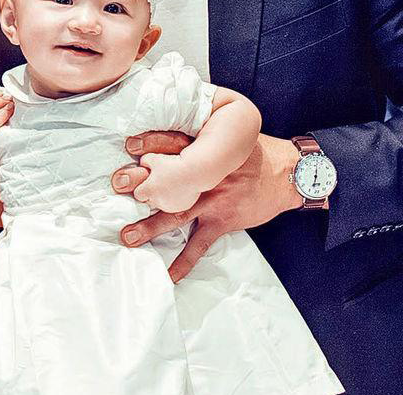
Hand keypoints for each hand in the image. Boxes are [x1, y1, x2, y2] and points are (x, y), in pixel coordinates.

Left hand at [114, 132, 301, 281]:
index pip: (172, 142)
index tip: (127, 147)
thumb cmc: (250, 152)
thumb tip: (168, 125)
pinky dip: (184, 262)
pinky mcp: (222, 220)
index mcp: (204, 149)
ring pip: (176, 213)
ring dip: (151, 226)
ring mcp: (212, 199)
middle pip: (168, 178)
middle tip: (117, 187)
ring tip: (127, 236)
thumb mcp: (226, 133)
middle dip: (142, 183)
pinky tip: (169, 276)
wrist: (286, 174)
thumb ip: (198, 131)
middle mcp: (204, 173)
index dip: (149, 143)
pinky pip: (200, 244)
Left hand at [132, 153, 201, 213]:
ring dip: (163, 198)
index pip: (138, 194)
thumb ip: (145, 162)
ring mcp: (171, 206)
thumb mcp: (154, 158)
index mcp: (149, 190)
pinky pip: (175, 205)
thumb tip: (143, 163)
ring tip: (168, 185)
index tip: (144, 184)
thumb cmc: (174, 164)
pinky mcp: (183, 207)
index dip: (141, 188)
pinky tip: (179, 188)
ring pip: (162, 204)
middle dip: (151, 194)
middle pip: (149, 201)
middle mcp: (158, 201)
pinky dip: (175, 199)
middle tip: (156, 184)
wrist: (194, 171)